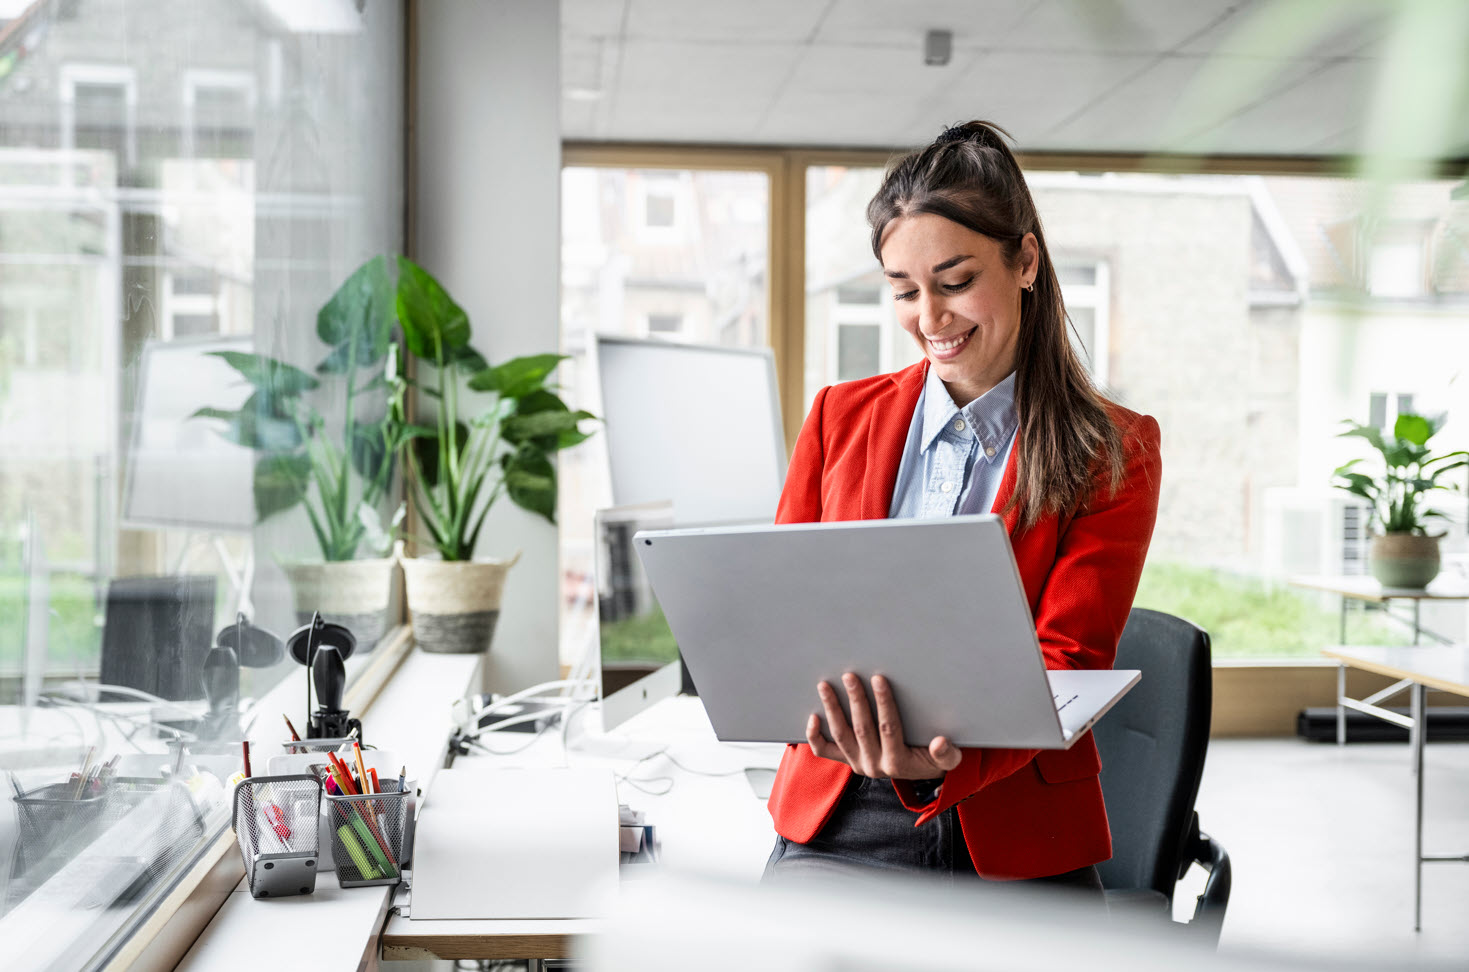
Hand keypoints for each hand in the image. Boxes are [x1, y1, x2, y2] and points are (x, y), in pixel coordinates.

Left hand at [805, 673, 961, 779]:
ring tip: (825, 686)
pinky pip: (825, 750)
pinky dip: (815, 735)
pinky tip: (813, 716)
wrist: (922, 773)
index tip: (878, 679)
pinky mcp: (848, 760)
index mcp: (898, 763)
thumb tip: (940, 743)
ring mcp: (858, 763)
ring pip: (841, 734)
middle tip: (849, 676)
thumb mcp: (949, 759)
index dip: (884, 703)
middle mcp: (875, 766)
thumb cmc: (935, 758)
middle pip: (861, 728)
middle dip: (855, 699)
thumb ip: (947, 754)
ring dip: (832, 709)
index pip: (888, 728)